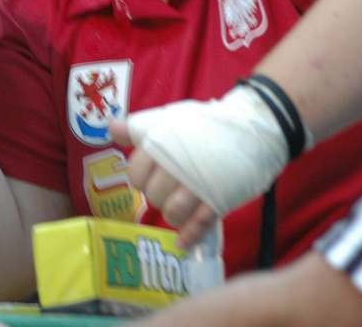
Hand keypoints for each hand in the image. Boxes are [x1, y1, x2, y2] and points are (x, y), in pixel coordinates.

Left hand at [109, 119, 217, 248]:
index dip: (140, 178)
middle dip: (157, 196)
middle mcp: (176, 165)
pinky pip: (200, 223)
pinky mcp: (220, 199)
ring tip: (180, 207)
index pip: (136, 174)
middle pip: (153, 196)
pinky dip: (190, 235)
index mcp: (160, 145)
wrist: (250, 128)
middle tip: (169, 189)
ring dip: (173, 214)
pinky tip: (182, 242)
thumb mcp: (169, 119)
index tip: (149, 176)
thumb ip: (138, 129)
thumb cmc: (205, 125)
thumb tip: (111, 129)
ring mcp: (198, 184)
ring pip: (173, 212)